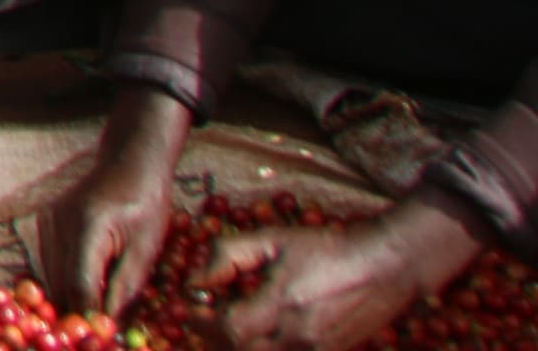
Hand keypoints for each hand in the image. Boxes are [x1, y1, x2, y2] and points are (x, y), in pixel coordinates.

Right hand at [44, 90, 187, 320]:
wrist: (129, 162)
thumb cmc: (147, 204)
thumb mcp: (146, 250)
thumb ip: (124, 287)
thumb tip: (108, 325)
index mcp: (87, 227)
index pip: (79, 285)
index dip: (88, 317)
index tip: (100, 339)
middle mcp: (58, 224)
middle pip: (58, 284)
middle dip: (76, 314)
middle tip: (96, 335)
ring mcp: (47, 222)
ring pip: (50, 277)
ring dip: (69, 300)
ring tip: (92, 318)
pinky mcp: (45, 224)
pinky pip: (50, 264)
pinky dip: (64, 282)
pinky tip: (83, 293)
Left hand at [202, 199, 483, 349]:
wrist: (386, 266)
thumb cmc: (327, 247)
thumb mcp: (273, 240)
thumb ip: (228, 255)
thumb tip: (196, 280)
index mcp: (283, 306)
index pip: (229, 329)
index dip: (202, 321)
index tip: (193, 307)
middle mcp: (300, 337)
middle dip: (216, 337)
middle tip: (206, 317)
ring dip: (240, 345)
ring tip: (231, 325)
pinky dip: (266, 348)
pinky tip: (262, 332)